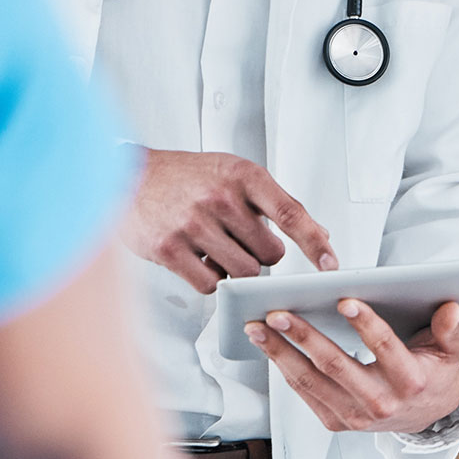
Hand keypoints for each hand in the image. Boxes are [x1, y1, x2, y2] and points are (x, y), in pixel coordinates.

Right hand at [120, 149, 337, 293]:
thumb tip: (321, 234)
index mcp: (242, 175)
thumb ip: (277, 203)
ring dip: (237, 268)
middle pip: (270, 254)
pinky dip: (211, 279)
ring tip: (219, 248)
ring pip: (243, 273)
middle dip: (262, 255)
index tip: (330, 264)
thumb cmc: (186, 176)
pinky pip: (211, 284)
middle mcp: (219, 197)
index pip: (290, 214)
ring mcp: (193, 224)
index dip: (315, 243)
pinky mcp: (169, 249)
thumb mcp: (235, 174)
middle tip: (242, 241)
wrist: (127, 177)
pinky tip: (200, 259)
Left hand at [244, 300, 458, 433]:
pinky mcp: (336, 422)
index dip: (365, 324)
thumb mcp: (454, 349)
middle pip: (336, 367)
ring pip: (311, 382)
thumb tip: (451, 309)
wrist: (427, 414)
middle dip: (304, 337)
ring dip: (280, 353)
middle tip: (278, 312)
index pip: (385, 348)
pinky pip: (304, 393)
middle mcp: (380, 404)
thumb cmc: (435, 369)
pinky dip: (283, 368)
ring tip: (258, 327)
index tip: (344, 299)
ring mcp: (354, 417)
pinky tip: (268, 345)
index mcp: (411, 382)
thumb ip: (454, 329)